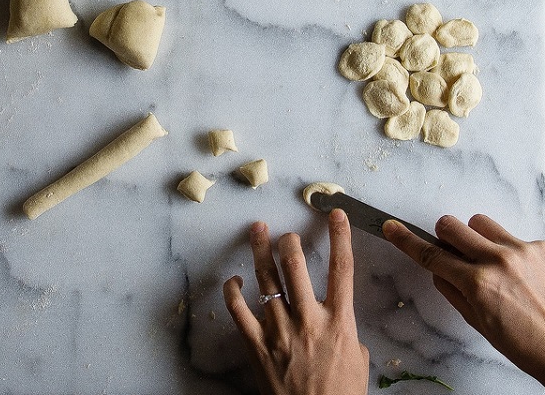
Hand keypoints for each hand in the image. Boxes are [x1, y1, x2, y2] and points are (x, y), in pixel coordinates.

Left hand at [223, 209, 368, 394]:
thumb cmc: (340, 394)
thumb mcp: (358, 359)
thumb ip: (347, 331)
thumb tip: (336, 320)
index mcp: (338, 321)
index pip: (342, 269)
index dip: (340, 237)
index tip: (335, 215)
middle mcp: (308, 319)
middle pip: (296, 266)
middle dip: (290, 242)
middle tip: (286, 233)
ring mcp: (279, 331)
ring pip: (267, 281)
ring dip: (261, 251)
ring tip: (258, 230)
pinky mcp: (257, 345)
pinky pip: (238, 312)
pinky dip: (233, 292)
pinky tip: (234, 279)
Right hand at [383, 214, 544, 384]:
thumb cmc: (521, 341)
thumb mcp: (474, 319)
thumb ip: (450, 288)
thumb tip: (438, 267)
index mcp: (477, 283)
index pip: (430, 254)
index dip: (406, 240)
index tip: (392, 227)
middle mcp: (498, 261)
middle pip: (451, 225)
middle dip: (445, 236)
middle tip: (452, 251)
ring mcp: (521, 251)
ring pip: (480, 222)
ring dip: (476, 237)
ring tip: (489, 260)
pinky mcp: (541, 247)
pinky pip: (510, 235)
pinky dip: (506, 248)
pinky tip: (516, 270)